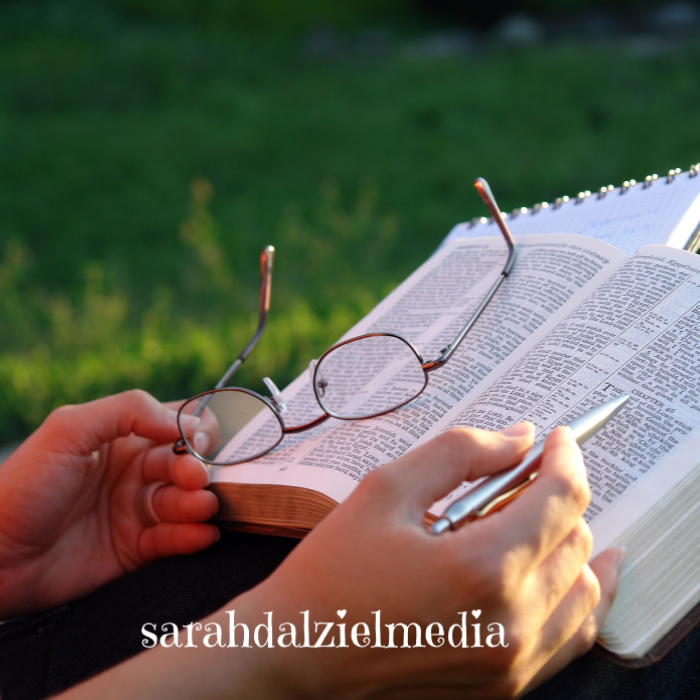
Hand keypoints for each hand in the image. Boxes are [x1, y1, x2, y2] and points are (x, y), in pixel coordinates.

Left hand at [0, 390, 218, 617]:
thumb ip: (128, 410)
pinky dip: (192, 537)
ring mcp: (135, 511)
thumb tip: (186, 422)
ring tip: (201, 507)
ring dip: (199, 503)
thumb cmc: (23, 486)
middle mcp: (134, 472)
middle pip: (187, 464)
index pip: (176, 425)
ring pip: (185, 502)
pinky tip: (201, 535)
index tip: (195, 441)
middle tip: (194, 479)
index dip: (195, 430)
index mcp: (121, 438)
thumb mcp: (69, 429)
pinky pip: (175, 540)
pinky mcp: (136, 549)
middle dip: (196, 470)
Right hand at [232, 423, 621, 698]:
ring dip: (568, 541)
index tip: (556, 438)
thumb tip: (521, 438)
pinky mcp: (507, 685)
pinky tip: (555, 569)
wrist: (299, 654)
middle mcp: (511, 622)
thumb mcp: (386, 489)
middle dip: (557, 494)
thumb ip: (461, 452)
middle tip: (519, 476)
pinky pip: (574, 634)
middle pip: (577, 538)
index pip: (562, 498)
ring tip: (524, 521)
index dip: (565, 455)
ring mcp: (514, 662)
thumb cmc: (333, 569)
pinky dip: (574, 592)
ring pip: (586, 587)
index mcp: (481, 568)